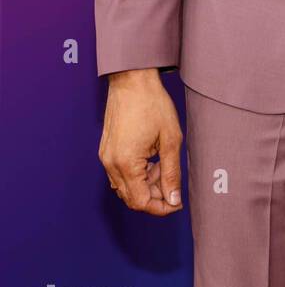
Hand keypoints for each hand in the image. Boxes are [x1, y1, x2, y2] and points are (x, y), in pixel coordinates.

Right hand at [99, 69, 183, 215]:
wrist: (132, 80)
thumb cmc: (153, 104)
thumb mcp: (171, 140)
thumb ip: (172, 173)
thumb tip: (174, 199)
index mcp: (126, 163)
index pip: (140, 201)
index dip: (160, 207)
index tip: (176, 203)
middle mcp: (111, 164)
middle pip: (131, 197)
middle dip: (154, 196)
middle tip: (173, 184)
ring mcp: (106, 157)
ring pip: (125, 187)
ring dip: (145, 185)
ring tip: (163, 167)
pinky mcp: (106, 150)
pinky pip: (120, 174)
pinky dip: (136, 175)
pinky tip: (151, 161)